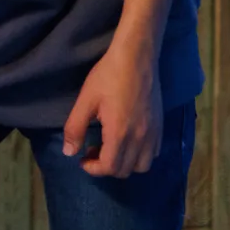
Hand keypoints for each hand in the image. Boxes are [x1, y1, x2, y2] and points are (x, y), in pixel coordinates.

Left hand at [63, 40, 163, 177]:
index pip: (109, 167)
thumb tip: (69, 152)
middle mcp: (141, 139)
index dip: (93, 169)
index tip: (82, 159)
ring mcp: (154, 134)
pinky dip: (140, 155)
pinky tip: (127, 140)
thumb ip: (75, 128)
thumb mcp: (85, 101)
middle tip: (91, 151)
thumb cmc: (107, 77)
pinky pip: (153, 153)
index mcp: (120, 134)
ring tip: (109, 147)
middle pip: (125, 170)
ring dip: (125, 164)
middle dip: (106, 167)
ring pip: (142, 166)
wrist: (136, 59)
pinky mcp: (160, 127)